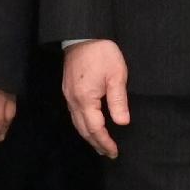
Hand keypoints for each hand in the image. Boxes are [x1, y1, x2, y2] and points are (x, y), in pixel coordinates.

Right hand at [61, 40, 131, 160]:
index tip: (114, 152)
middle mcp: (73, 100)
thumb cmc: (102, 53)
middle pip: (83, 129)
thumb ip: (118, 101)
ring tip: (99, 144)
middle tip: (108, 153)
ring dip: (88, 136)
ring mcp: (68, 95)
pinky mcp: (67, 89)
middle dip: (96, 143)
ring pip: (76, 123)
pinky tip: (89, 125)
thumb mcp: (116, 75)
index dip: (105, 142)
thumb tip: (122, 123)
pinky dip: (82, 125)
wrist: (83, 35)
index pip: (95, 128)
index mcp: (85, 99)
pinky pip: (74, 114)